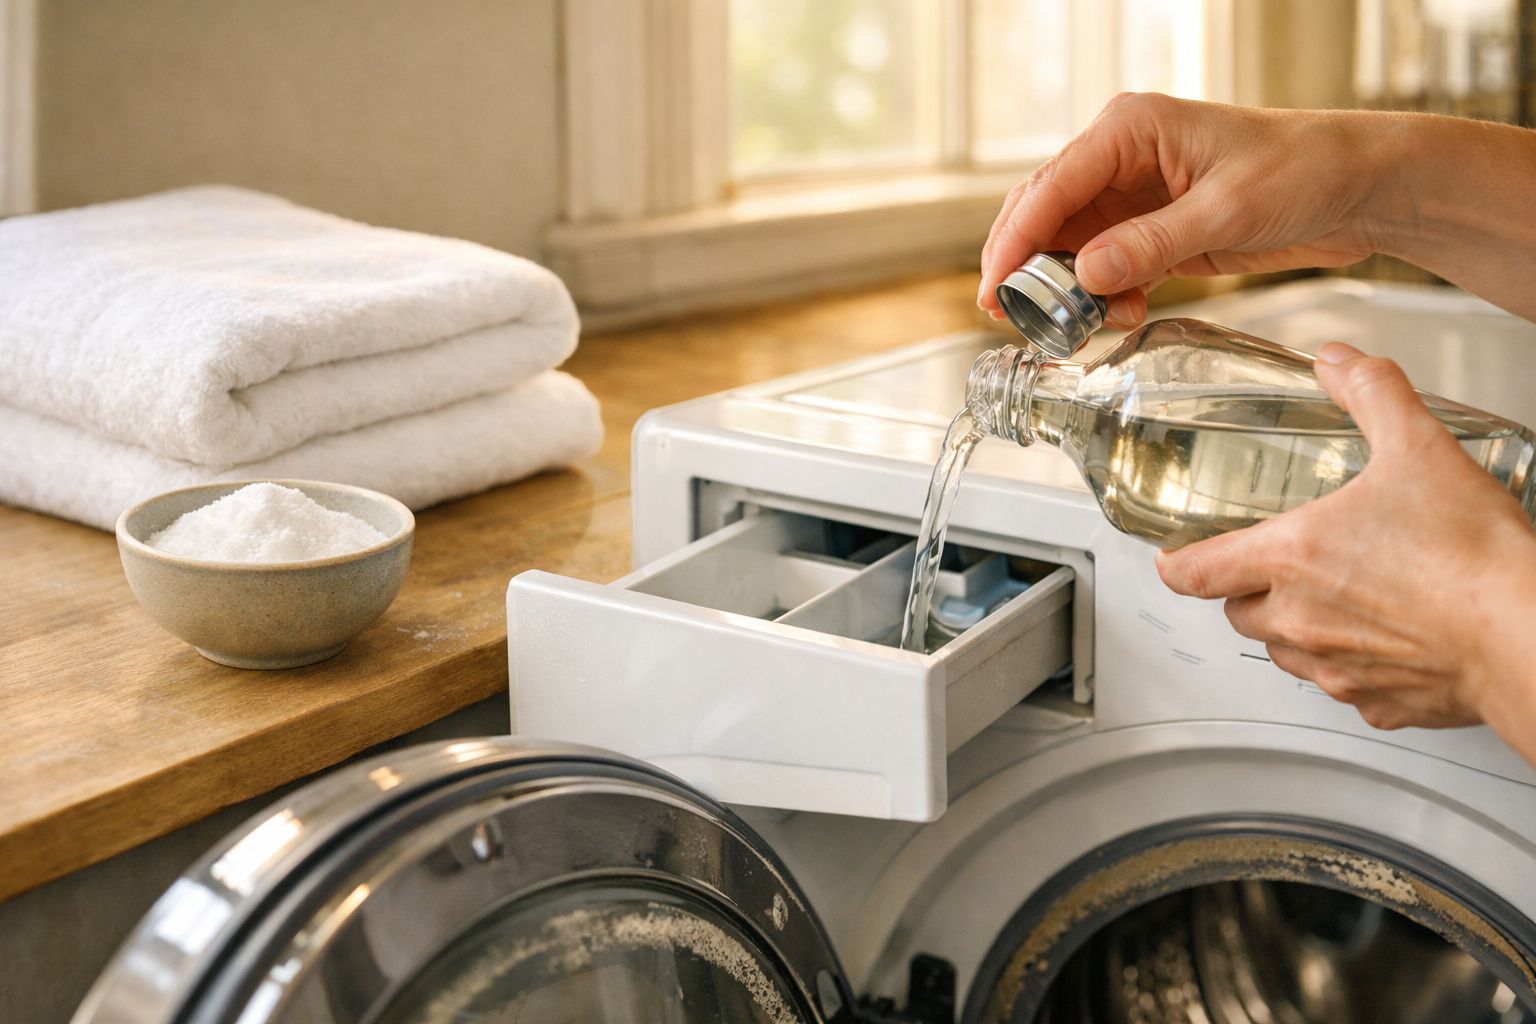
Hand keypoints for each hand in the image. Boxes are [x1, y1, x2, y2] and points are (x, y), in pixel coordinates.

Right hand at [978, 95, 1404, 327]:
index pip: (1051, 185)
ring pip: (1068, 246)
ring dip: (1067, 289)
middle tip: (1009, 317)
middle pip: (1044, 213)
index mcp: (1130, 129)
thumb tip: (1084, 275)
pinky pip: (1104, 267)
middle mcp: (1121, 158)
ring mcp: (1134, 196)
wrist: (1360, 187)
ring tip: (1079, 324)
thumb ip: (1151, 244)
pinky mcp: (1152, 230)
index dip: (1016, 241)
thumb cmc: (1307, 169)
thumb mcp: (1228, 210)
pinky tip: (1118, 314)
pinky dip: (1102, 296)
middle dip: (1025, 267)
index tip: (995, 288)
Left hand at [1156, 343, 1535, 753]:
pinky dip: (1354, 663)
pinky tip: (1388, 636)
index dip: (1177, 564)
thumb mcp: (1418, 447)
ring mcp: (1336, 669)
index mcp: (1290, 559)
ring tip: (1340, 596)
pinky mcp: (1378, 705)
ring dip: (1296, 628)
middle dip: (1249, 589)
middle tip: (1283, 565)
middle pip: (1238, 612)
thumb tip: (1342, 363)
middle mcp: (1300, 621)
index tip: (1174, 558)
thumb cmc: (1471, 555)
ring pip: (1286, 653)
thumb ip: (1372, 395)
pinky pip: (1345, 686)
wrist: (1526, 635)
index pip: (1194, 572)